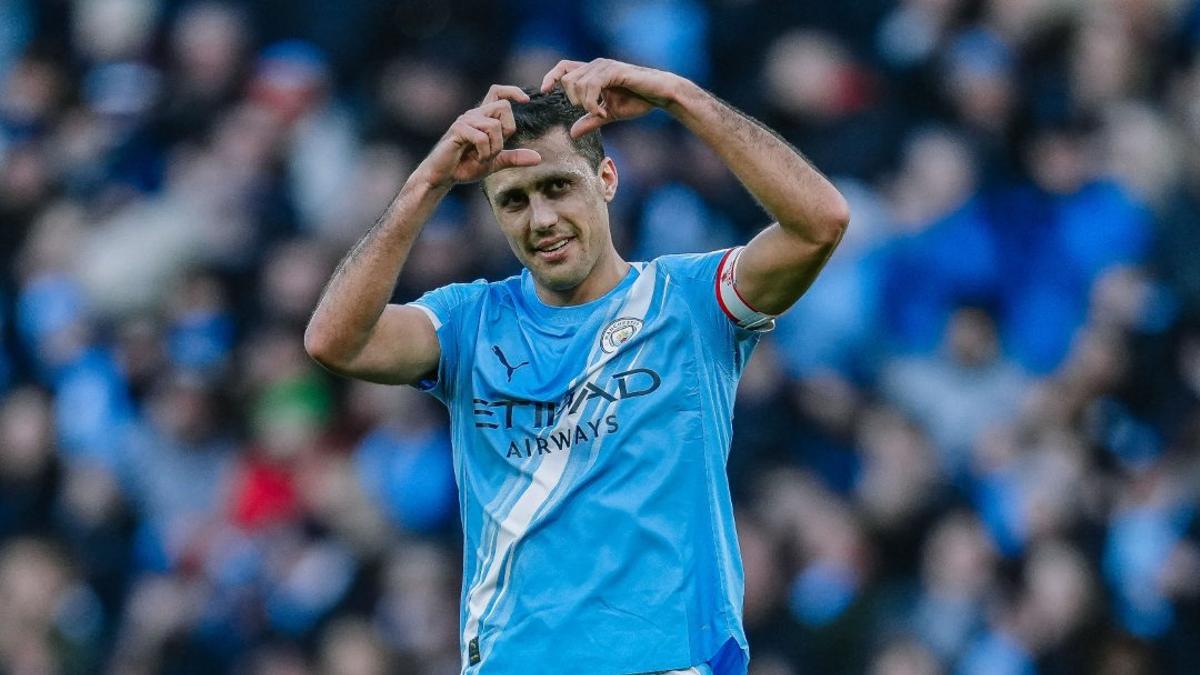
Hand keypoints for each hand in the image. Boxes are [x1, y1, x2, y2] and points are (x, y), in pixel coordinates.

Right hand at [417, 85, 542, 187]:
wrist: (443, 177)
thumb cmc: (465, 166)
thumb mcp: (495, 162)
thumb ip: (515, 157)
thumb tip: (538, 158)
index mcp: (483, 118)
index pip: (498, 92)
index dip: (513, 91)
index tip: (526, 100)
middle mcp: (475, 114)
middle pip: (504, 107)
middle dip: (508, 130)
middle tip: (496, 150)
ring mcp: (466, 120)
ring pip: (494, 126)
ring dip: (495, 148)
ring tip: (484, 158)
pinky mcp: (458, 130)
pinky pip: (481, 137)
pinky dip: (485, 152)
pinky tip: (477, 160)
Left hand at [540, 58, 680, 137]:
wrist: (660, 95)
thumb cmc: (638, 100)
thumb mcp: (608, 114)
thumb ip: (590, 121)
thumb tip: (572, 133)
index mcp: (592, 72)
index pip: (564, 67)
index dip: (551, 77)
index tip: (544, 90)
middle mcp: (596, 65)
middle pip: (567, 79)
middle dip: (574, 101)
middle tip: (593, 112)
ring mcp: (605, 66)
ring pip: (577, 84)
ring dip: (586, 105)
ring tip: (602, 114)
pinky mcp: (614, 71)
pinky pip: (591, 86)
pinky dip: (592, 103)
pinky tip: (603, 112)